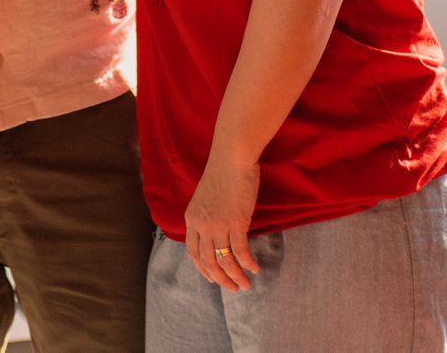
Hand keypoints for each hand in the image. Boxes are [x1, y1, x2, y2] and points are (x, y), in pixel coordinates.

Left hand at [182, 156, 260, 292]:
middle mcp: (201, 224)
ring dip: (235, 277)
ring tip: (245, 286)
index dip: (203, 269)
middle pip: (208, 261)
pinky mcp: (235, 222)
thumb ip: (208, 216)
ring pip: (224, 260)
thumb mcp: (206, 197)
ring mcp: (217, 225)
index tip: (213, 278)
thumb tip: (217, 234)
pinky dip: (247, 264)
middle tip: (232, 288)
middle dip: (221, 279)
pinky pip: (240, 251)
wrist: (232, 158)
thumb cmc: (223, 173)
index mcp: (191, 218)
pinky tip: (254, 269)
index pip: (193, 252)